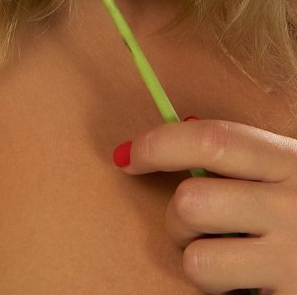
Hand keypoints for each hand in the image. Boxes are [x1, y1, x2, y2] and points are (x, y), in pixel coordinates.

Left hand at [113, 118, 296, 293]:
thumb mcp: (293, 169)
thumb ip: (247, 155)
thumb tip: (178, 127)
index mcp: (290, 161)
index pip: (210, 140)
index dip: (158, 143)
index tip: (127, 155)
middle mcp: (293, 206)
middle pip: (192, 201)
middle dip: (176, 217)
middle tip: (193, 225)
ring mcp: (292, 260)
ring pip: (197, 259)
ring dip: (197, 262)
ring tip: (226, 261)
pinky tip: (247, 286)